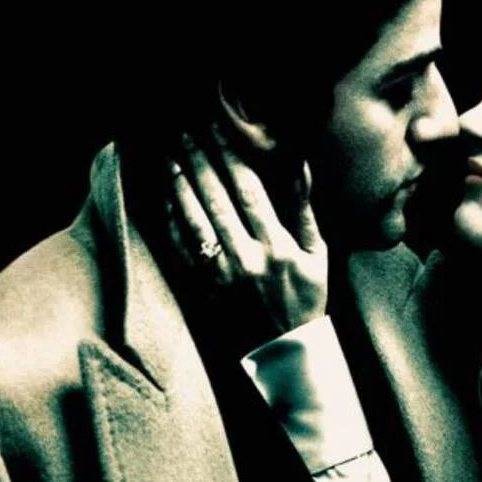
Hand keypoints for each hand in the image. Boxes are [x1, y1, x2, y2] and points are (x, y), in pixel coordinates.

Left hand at [167, 128, 327, 336]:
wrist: (285, 352)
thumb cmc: (306, 297)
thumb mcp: (317, 253)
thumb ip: (303, 207)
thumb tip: (298, 163)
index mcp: (277, 246)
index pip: (248, 190)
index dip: (229, 156)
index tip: (216, 129)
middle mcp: (246, 258)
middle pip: (215, 199)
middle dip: (198, 161)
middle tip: (183, 131)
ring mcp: (221, 275)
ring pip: (193, 220)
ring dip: (178, 185)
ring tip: (168, 155)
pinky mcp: (203, 289)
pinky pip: (180, 249)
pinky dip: (170, 220)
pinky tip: (164, 197)